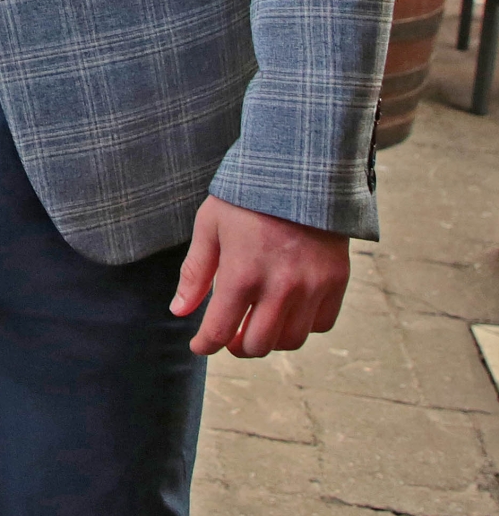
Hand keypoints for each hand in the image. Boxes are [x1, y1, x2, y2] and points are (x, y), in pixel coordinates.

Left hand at [170, 194, 350, 356]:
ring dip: (270, 338)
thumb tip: (179, 311)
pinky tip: (288, 308)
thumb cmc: (247, 195)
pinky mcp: (336, 281)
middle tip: (231, 335)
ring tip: (258, 322)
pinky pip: (321, 324)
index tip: (200, 346)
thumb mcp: (210, 226)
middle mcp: (280, 287)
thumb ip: (196, 273)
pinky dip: (303, 324)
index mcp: (242, 273)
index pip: (220, 330)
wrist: (300, 169)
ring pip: (291, 341)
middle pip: (258, 345)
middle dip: (238, 346)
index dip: (205, 345)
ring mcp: (312, 287)